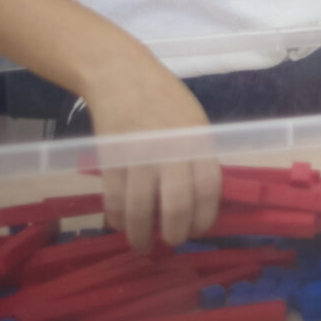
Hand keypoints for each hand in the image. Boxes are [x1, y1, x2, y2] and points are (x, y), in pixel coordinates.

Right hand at [82, 56, 220, 252]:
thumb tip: (200, 197)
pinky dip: (117, 218)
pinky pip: (114, 198)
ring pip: (140, 208)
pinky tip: (120, 224)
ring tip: (142, 245)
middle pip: (177, 204)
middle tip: (172, 242)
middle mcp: (171, 149)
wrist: (121, 75)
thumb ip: (198, 155)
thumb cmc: (163, 98)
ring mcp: (139, 155)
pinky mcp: (111, 159)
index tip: (200, 230)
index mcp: (198, 140)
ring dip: (140, 234)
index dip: (205, 216)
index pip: (209, 187)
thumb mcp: (193, 121)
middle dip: (175, 232)